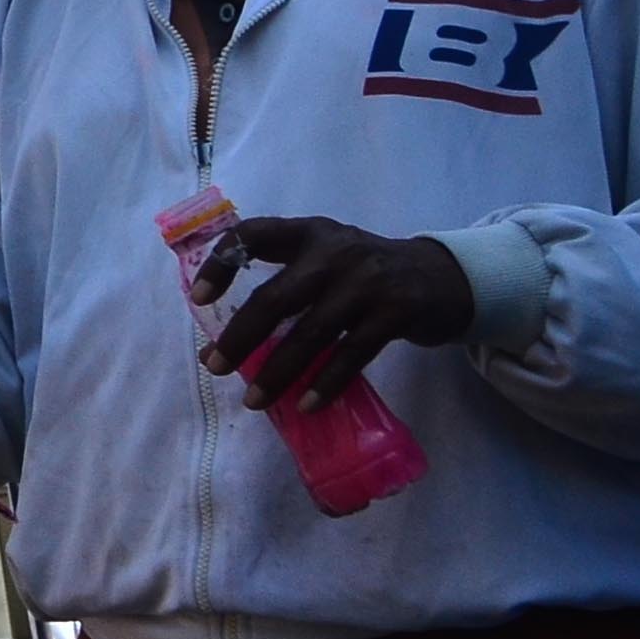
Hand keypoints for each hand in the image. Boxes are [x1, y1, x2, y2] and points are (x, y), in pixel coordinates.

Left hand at [191, 215, 473, 407]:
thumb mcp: (325, 260)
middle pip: (277, 297)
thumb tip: (221, 345)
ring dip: (279, 371)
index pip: (254, 234)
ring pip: (312, 332)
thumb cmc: (364, 275)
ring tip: (254, 401)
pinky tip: (306, 405)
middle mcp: (336, 252)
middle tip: (216, 366)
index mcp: (309, 233)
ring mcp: (368, 282)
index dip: (221, 262)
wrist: (441, 277)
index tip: (198, 299)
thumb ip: (280, 288)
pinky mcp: (396, 312)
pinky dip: (326, 382)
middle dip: (242, 336)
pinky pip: (353, 354)